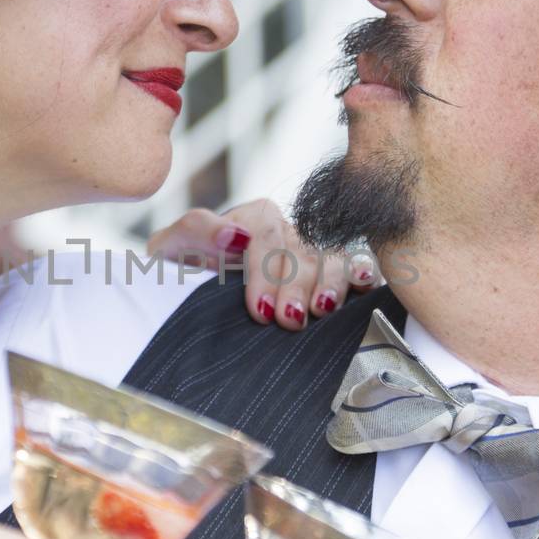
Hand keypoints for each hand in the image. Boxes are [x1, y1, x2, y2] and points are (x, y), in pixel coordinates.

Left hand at [146, 199, 377, 330]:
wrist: (191, 290)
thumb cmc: (182, 267)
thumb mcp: (172, 246)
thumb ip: (198, 231)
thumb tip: (234, 236)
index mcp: (257, 217)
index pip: (268, 237)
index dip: (266, 273)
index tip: (258, 309)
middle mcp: (291, 231)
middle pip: (303, 252)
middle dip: (297, 287)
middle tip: (289, 321)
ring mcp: (313, 254)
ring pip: (332, 260)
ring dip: (331, 284)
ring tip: (324, 309)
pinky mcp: (329, 277)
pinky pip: (353, 269)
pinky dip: (363, 276)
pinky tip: (365, 285)